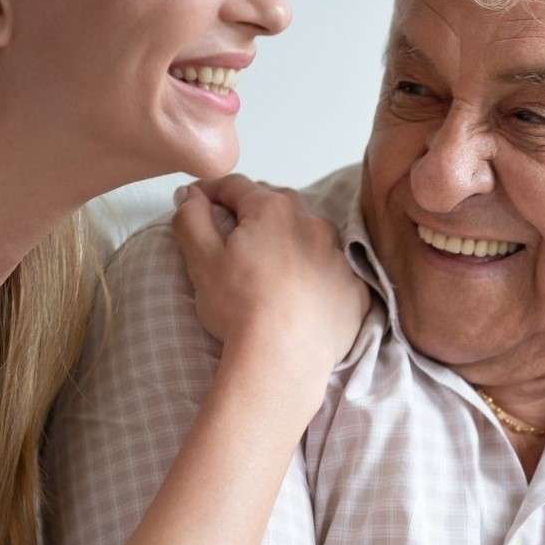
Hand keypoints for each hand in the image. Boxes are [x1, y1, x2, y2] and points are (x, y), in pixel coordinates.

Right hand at [172, 175, 369, 373]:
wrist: (283, 358)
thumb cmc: (240, 307)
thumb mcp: (201, 260)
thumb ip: (191, 219)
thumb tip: (190, 195)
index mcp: (273, 210)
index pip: (237, 186)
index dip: (212, 192)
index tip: (196, 202)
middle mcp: (313, 224)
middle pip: (277, 205)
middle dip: (253, 212)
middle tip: (233, 233)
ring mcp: (338, 256)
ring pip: (310, 235)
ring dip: (290, 240)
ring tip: (270, 265)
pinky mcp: (354, 289)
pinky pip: (332, 271)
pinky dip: (316, 274)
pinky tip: (300, 293)